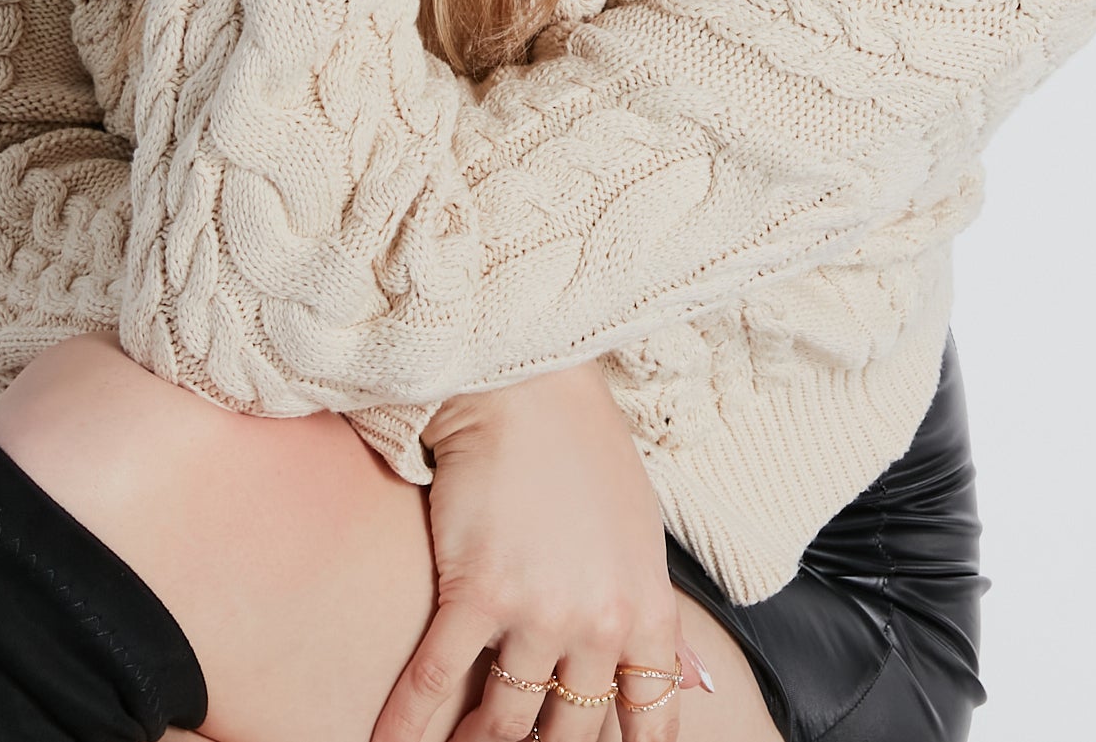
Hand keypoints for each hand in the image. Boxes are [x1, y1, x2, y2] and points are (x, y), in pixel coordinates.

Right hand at [370, 363, 711, 741]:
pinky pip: (438, 679)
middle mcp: (599, 623)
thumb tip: (686, 680)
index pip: (650, 715)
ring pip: (507, 719)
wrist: (528, 388)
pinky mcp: (479, 591)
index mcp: (645, 608)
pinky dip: (410, 722)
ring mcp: (539, 612)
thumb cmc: (583, 451)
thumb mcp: (639, 534)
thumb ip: (652, 612)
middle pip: (572, 729)